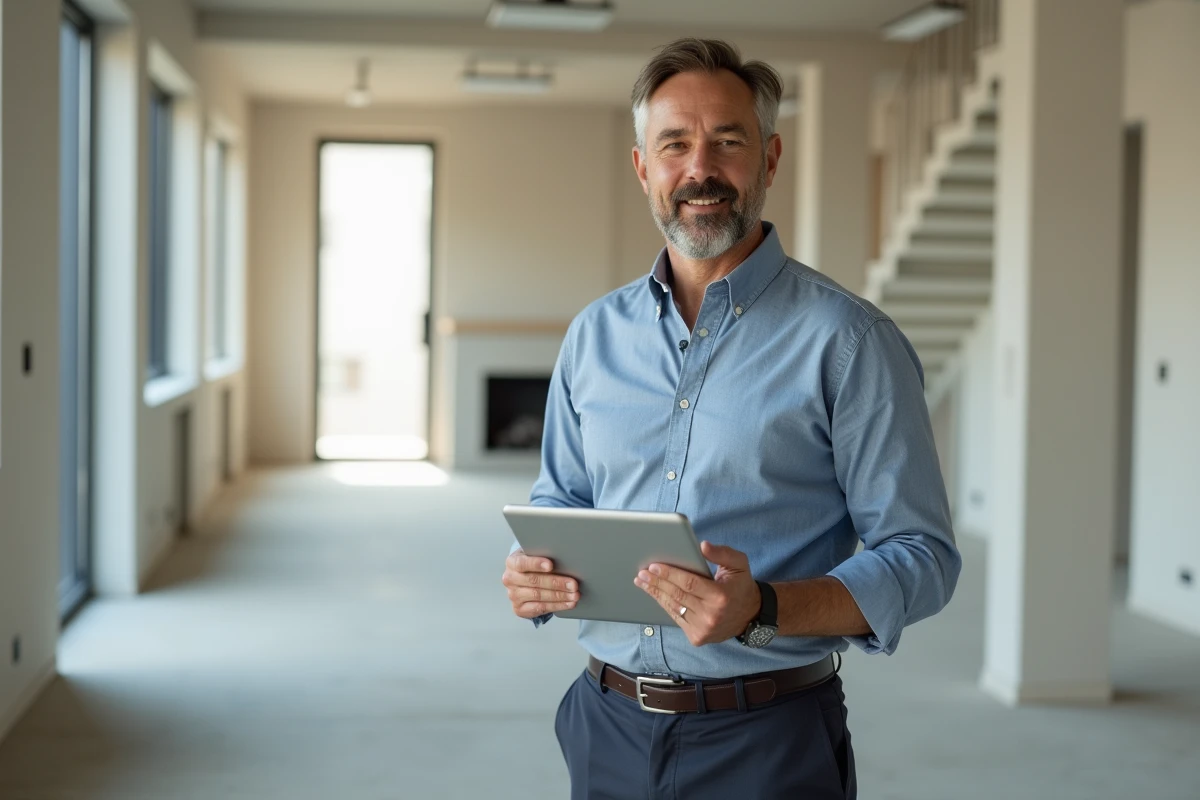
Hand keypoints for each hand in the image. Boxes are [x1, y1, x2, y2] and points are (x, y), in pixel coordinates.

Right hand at [502, 550, 579, 618]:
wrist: (524, 579)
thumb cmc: (534, 565)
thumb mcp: (535, 556)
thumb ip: (544, 555)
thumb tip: (565, 559)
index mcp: (512, 562)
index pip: (522, 563)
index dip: (536, 564)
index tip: (550, 565)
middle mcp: (510, 579)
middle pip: (534, 581)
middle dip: (556, 583)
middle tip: (573, 584)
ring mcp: (513, 595)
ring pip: (538, 596)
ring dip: (559, 596)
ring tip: (574, 595)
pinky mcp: (519, 609)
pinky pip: (540, 608)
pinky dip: (557, 606)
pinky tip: (568, 603)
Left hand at [635, 541, 760, 645]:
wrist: (750, 615)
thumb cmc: (740, 585)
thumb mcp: (738, 564)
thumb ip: (722, 553)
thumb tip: (702, 546)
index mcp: (720, 596)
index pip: (688, 583)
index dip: (669, 574)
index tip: (654, 566)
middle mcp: (711, 615)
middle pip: (677, 595)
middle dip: (657, 582)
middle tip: (642, 572)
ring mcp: (703, 629)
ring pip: (673, 607)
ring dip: (655, 594)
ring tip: (642, 582)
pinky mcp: (697, 637)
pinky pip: (675, 618)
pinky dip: (664, 605)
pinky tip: (655, 594)